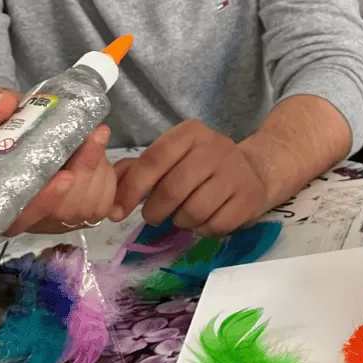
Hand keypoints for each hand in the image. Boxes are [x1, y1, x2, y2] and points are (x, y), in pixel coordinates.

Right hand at [0, 88, 117, 235]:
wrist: (18, 143)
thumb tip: (3, 105)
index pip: (19, 220)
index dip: (44, 202)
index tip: (65, 176)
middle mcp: (29, 217)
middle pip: (66, 208)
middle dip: (85, 170)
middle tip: (95, 134)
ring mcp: (56, 218)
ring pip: (88, 204)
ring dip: (98, 167)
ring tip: (92, 138)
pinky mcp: (81, 214)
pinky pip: (105, 202)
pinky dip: (111, 176)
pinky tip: (98, 156)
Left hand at [112, 120, 268, 235]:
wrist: (253, 170)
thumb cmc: (201, 166)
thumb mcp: (172, 158)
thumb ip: (138, 170)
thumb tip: (109, 194)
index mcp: (191, 133)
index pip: (153, 160)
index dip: (131, 189)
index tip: (117, 211)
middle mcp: (216, 147)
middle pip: (173, 189)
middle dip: (155, 211)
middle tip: (154, 216)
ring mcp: (236, 172)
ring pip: (194, 211)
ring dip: (181, 221)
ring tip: (184, 214)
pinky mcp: (249, 197)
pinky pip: (214, 225)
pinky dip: (204, 229)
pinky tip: (206, 218)